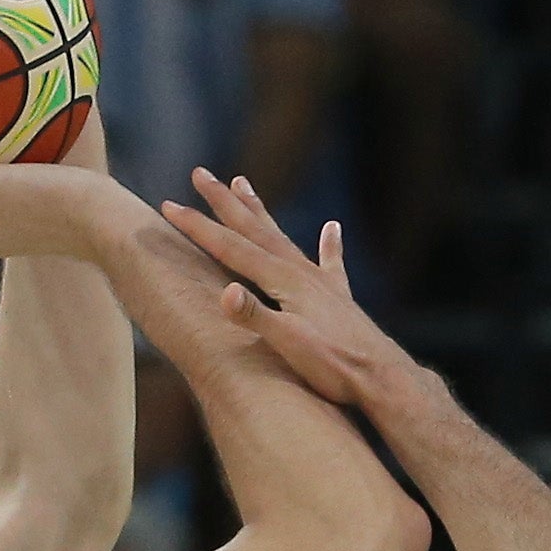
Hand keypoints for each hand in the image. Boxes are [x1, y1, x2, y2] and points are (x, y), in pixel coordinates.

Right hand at [157, 170, 422, 408]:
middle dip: (223, 201)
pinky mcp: (339, 297)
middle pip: (254, 229)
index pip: (230, 247)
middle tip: (200, 172)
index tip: (167, 204)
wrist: (383, 378)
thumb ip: (256, 317)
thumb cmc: (334, 367)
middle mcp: (301, 272)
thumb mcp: (288, 345)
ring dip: (259, 211)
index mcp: (282, 280)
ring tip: (244, 183)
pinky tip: (333, 228)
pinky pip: (331, 262)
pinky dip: (329, 244)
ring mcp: (321, 282)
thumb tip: (224, 293)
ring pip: (282, 237)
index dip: (197, 226)